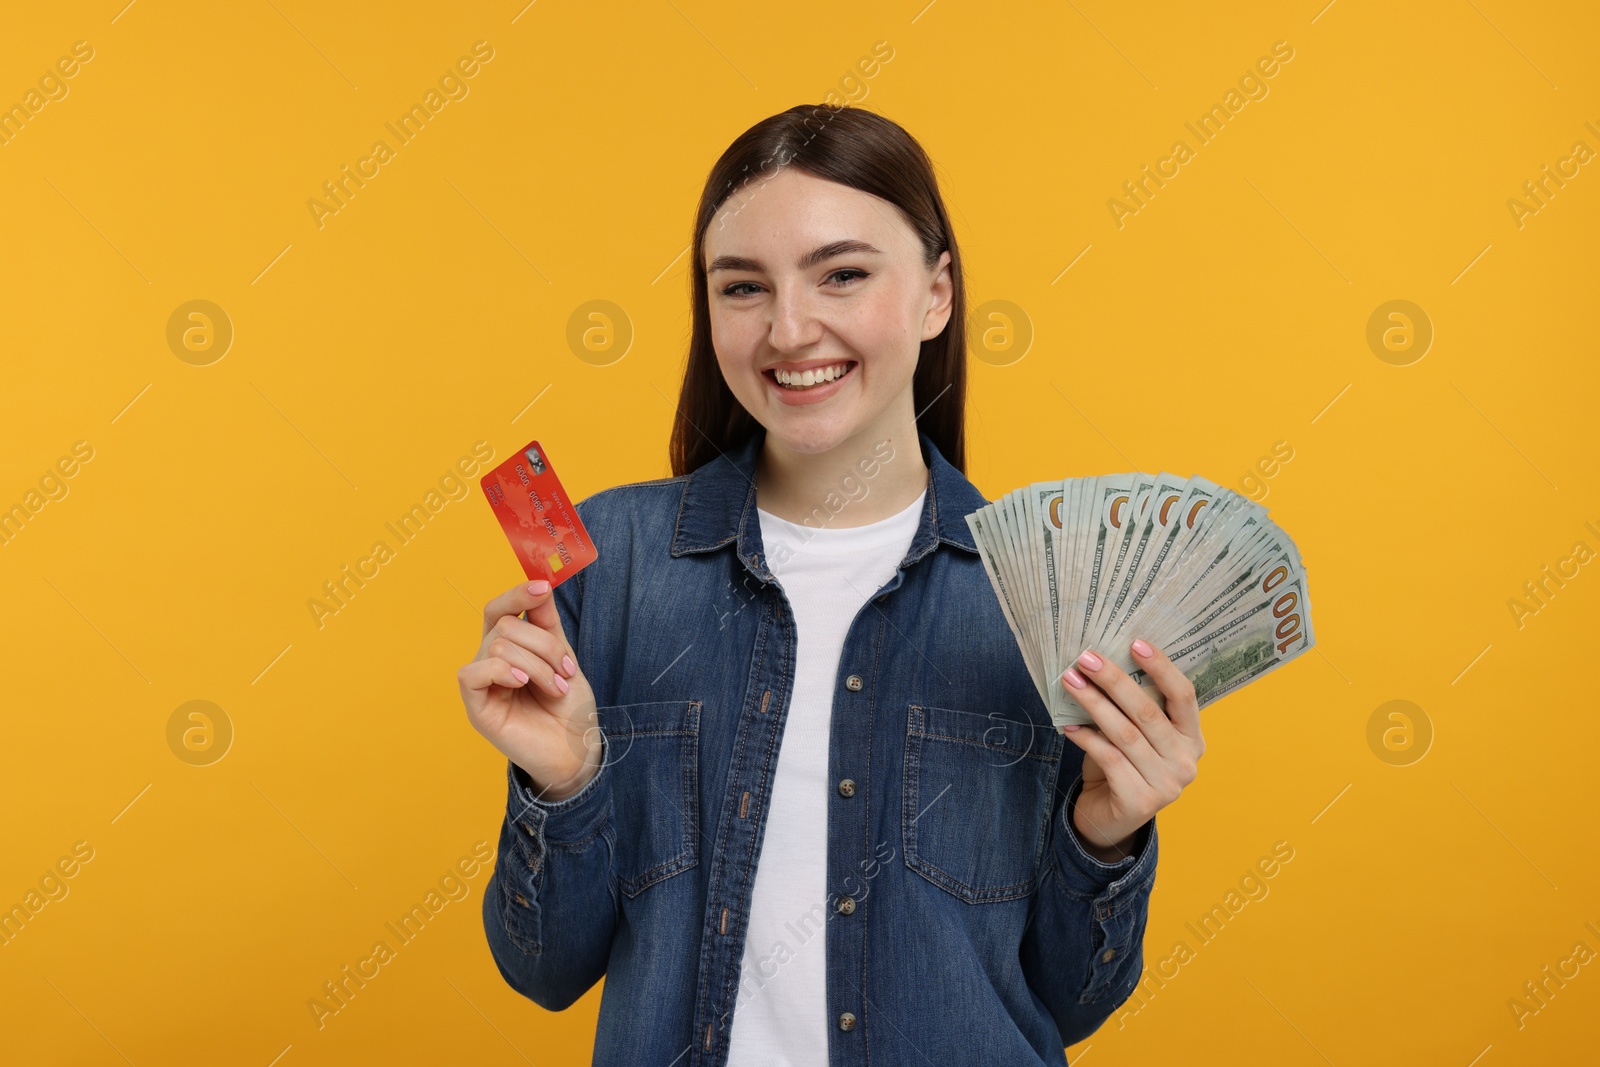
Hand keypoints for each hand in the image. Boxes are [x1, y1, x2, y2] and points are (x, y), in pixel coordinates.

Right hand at [458, 579, 601, 801]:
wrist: (577, 750)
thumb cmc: (569, 708)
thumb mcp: (564, 658)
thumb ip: (548, 625)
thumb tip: (540, 585)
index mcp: (510, 649)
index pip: (499, 610)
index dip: (517, 595)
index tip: (543, 587)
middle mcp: (491, 662)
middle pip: (505, 627)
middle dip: (543, 645)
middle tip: (564, 672)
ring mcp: (482, 685)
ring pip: (498, 646)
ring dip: (537, 665)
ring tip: (555, 688)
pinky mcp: (476, 708)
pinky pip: (474, 673)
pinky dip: (503, 671)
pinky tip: (523, 683)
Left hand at [1059, 639, 1203, 858]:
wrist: (1109, 819)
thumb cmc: (1121, 766)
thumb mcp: (1134, 735)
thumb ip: (1131, 709)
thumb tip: (1100, 663)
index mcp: (1192, 739)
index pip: (1183, 695)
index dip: (1161, 667)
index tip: (1135, 642)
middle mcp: (1187, 762)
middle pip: (1148, 711)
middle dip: (1114, 680)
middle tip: (1086, 658)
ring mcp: (1168, 785)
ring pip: (1125, 733)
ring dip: (1093, 703)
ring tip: (1070, 682)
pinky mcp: (1141, 801)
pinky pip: (1109, 758)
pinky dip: (1086, 738)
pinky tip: (1067, 725)